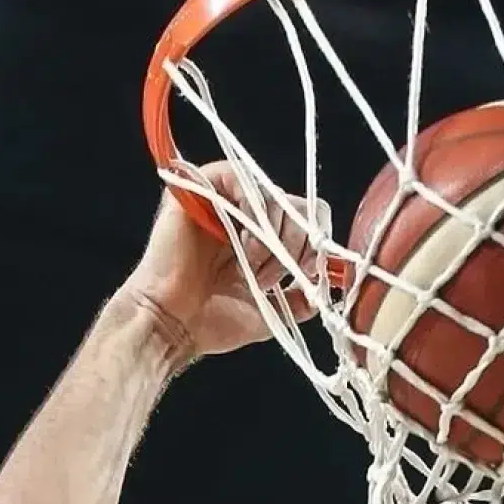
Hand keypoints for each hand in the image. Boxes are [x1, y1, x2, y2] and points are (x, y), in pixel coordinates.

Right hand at [121, 161, 326, 358]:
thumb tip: (330, 292)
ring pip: (277, 196)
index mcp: (264, 237)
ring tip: (251, 270)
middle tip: (274, 277)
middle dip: (298, 244)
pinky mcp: (200, 186)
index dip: (317, 244)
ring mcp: (224, 199)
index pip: (309, 219)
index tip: (307, 273)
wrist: (173, 325)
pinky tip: (243, 247)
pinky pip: (243, 178)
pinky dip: (253, 213)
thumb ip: (301, 297)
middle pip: (300, 206)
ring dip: (274, 239)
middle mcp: (247, 214)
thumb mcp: (272, 311)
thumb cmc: (213, 320)